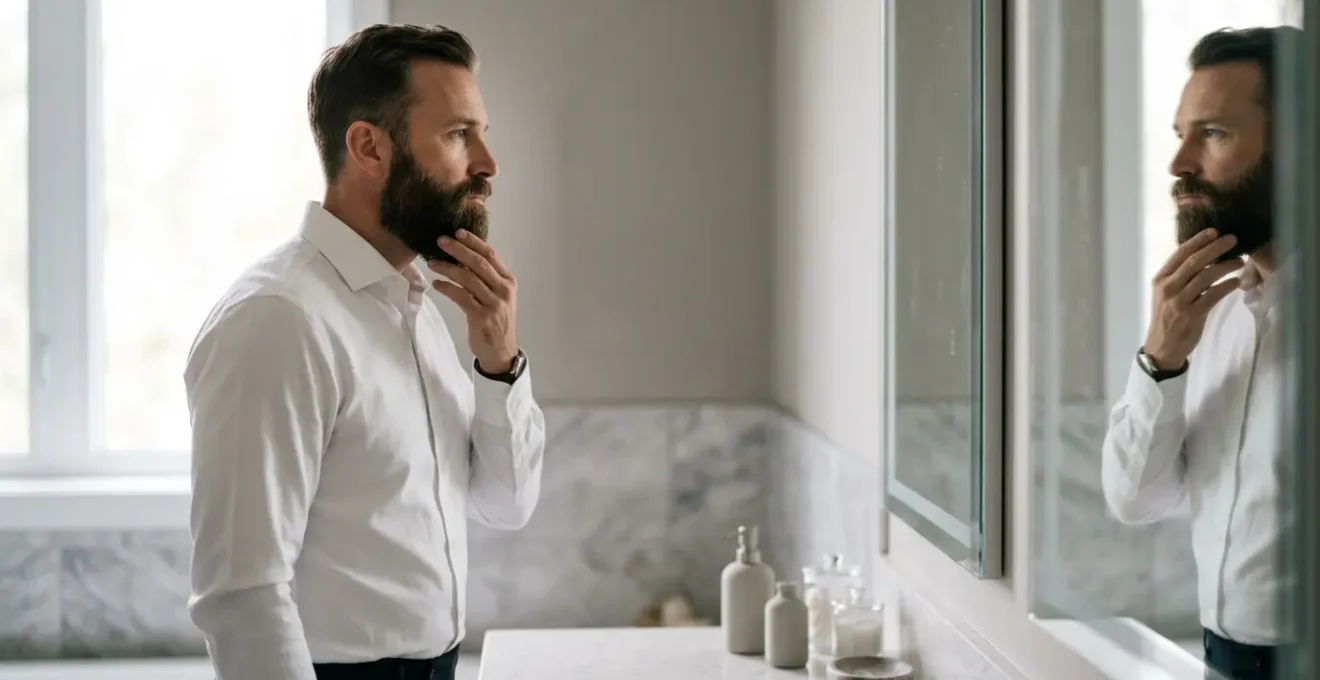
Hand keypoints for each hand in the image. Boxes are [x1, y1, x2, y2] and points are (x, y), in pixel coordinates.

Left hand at [427, 229, 519, 372]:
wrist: (501, 350)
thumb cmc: (496, 319)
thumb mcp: (497, 295)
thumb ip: (484, 277)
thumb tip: (460, 256)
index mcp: (509, 280)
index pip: (491, 255)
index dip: (473, 242)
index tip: (457, 231)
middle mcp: (504, 290)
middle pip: (479, 263)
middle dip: (458, 250)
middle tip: (440, 241)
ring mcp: (494, 304)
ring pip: (468, 279)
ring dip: (448, 268)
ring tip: (432, 263)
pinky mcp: (481, 317)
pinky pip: (461, 297)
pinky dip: (447, 288)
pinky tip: (436, 284)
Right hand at [1143, 229, 1243, 368]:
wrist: (1162, 347)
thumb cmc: (1167, 317)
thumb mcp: (1166, 294)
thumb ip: (1180, 277)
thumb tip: (1205, 257)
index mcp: (1160, 279)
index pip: (1180, 254)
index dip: (1198, 240)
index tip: (1214, 231)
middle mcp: (1168, 288)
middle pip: (1195, 262)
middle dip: (1216, 248)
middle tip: (1233, 239)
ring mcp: (1180, 301)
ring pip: (1206, 276)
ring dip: (1226, 266)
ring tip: (1240, 261)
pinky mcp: (1192, 314)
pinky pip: (1214, 294)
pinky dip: (1227, 286)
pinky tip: (1236, 281)